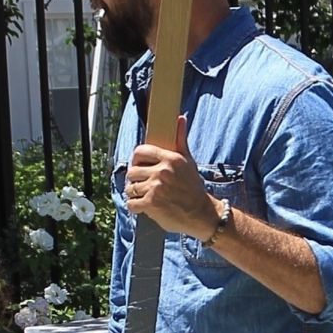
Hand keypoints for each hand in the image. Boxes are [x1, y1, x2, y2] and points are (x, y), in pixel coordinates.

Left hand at [126, 115, 218, 240]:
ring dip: (135, 194)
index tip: (140, 168)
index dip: (136, 161)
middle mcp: (162, 171)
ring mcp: (156, 188)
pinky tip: (144, 208)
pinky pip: (131, 203)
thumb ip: (180, 140)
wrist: (201, 214)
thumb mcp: (188, 161)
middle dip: (136, 180)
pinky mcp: (151, 204)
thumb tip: (180, 118)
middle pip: (132, 172)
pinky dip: (135, 207)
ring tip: (146, 197)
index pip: (140, 152)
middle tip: (144, 186)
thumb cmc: (193, 187)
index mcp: (170, 158)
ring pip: (130, 188)